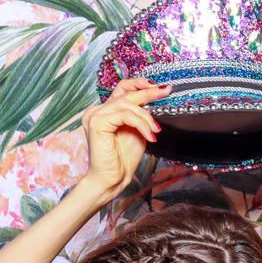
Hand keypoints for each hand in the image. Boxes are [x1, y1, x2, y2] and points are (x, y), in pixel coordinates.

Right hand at [79, 78, 169, 201]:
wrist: (112, 178)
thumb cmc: (124, 158)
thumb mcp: (138, 131)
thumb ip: (141, 117)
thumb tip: (156, 101)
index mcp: (105, 111)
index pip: (122, 90)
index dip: (139, 84)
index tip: (159, 86)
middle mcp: (97, 110)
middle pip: (125, 94)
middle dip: (148, 92)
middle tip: (167, 91)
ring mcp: (94, 115)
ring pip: (127, 105)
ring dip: (146, 117)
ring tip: (156, 130)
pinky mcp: (97, 123)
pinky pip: (125, 116)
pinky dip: (141, 124)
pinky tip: (150, 136)